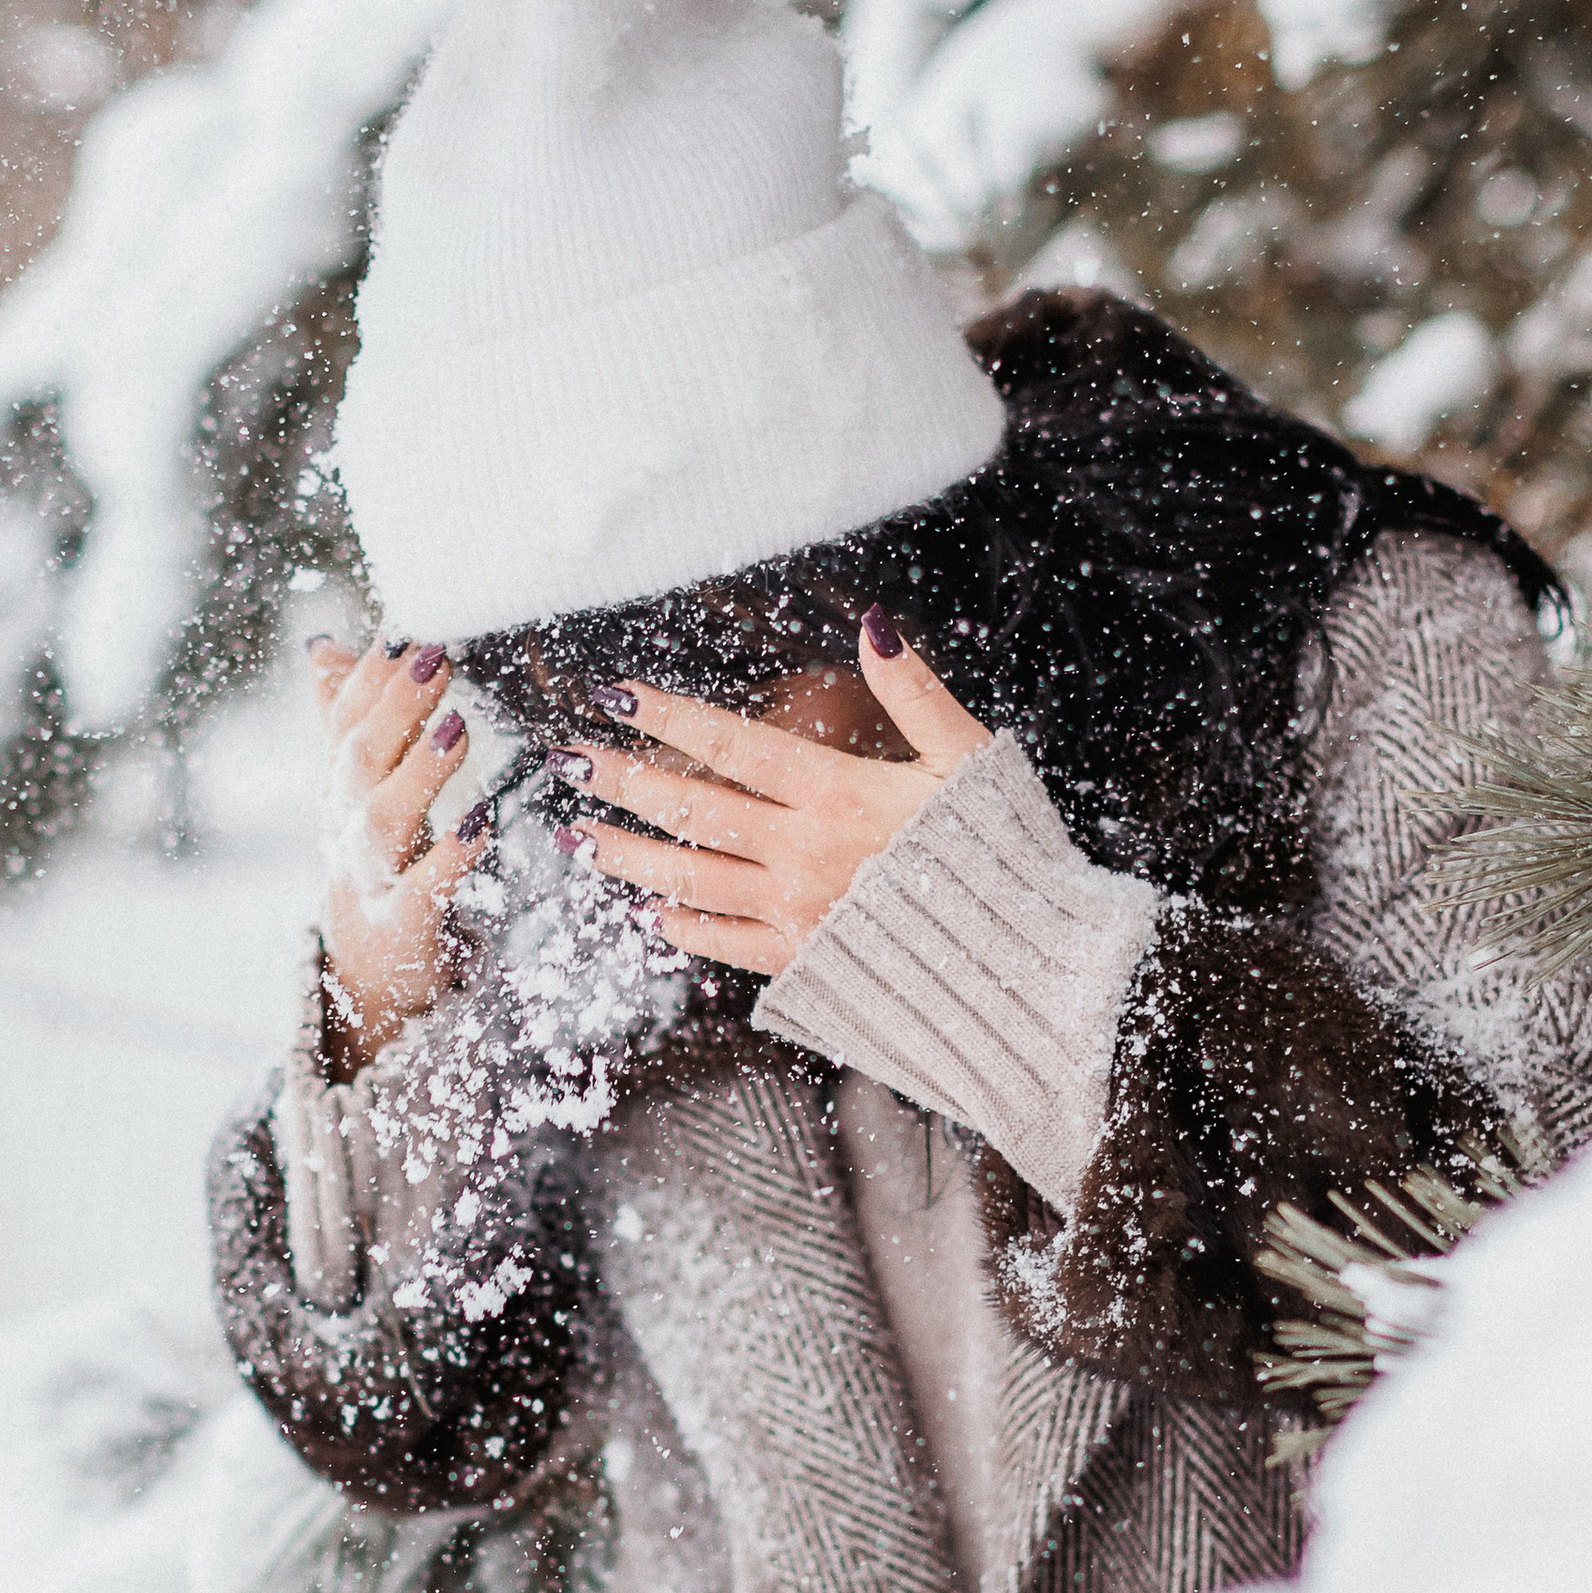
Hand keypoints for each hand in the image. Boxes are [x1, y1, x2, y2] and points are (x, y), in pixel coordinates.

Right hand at [310, 636, 489, 1072]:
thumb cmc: (375, 864)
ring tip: (460, 727)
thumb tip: (322, 646)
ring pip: (382, 819)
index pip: (345, 721)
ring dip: (419, 770)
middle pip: (358, 759)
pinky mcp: (402, 926)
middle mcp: (343, 827)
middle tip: (436, 657)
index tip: (405, 632)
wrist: (368, 972)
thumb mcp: (357, 792)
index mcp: (338, 789)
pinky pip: (424, 888)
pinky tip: (484, 821)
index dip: (370, 678)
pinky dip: (451, 856)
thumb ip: (345, 720)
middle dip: (395, 706)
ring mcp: (368, 878)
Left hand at [562, 610, 991, 976]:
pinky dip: (682, 927)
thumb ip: (916, 693)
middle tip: (566, 761)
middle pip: (692, 808)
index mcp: (838, 793)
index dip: (666, 716)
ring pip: (689, 879)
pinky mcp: (803, 964)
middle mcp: (803, 852)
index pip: (730, 744)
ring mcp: (796, 913)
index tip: (614, 695)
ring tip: (581, 837)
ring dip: (629, 856)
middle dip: (622, 780)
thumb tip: (875, 625)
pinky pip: (724, 944)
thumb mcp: (968, 760)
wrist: (1025, 967)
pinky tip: (652, 911)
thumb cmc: (1002, 856)